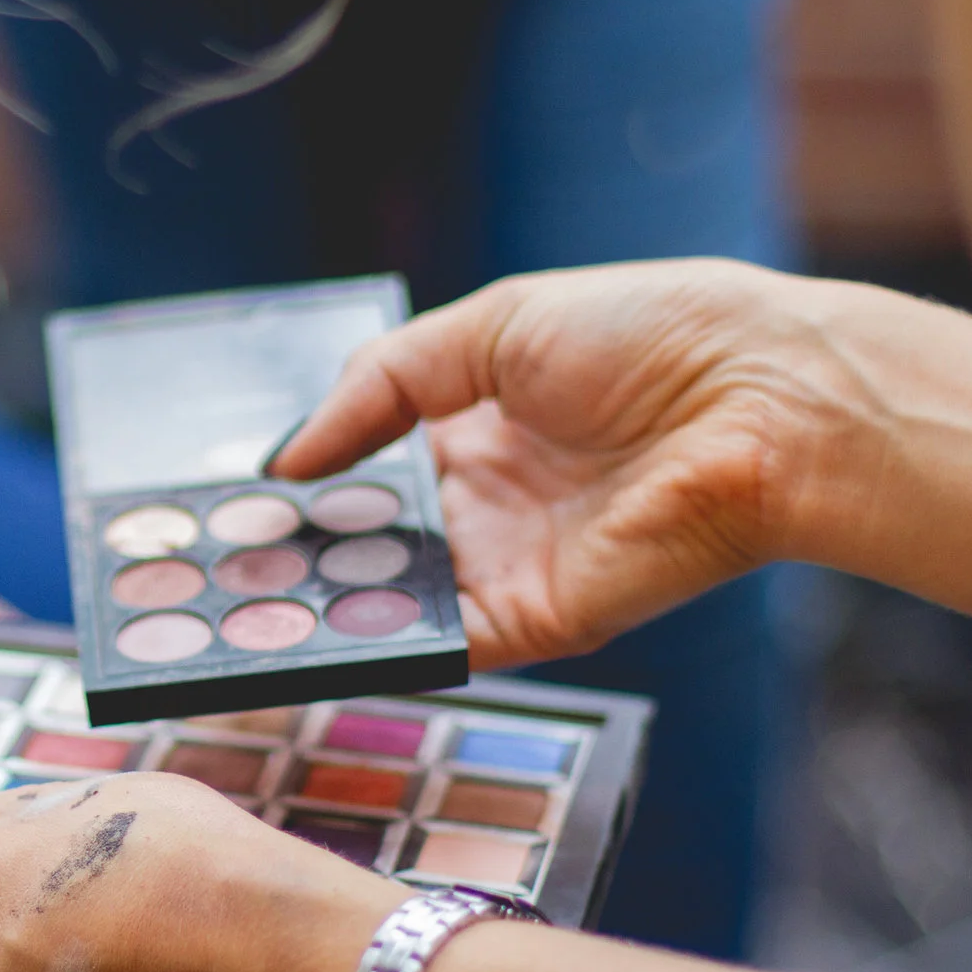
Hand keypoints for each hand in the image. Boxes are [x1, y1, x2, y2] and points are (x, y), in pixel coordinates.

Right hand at [268, 259, 875, 669]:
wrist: (765, 398)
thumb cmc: (652, 336)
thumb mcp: (490, 327)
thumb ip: (379, 384)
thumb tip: (289, 454)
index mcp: (478, 427)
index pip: (366, 466)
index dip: (303, 480)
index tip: (230, 495)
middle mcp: (487, 506)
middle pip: (366, 544)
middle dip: (289, 553)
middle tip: (207, 559)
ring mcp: (507, 568)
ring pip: (388, 601)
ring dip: (315, 604)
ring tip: (227, 597)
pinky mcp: (537, 622)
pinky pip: (438, 644)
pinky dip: (372, 645)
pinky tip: (302, 628)